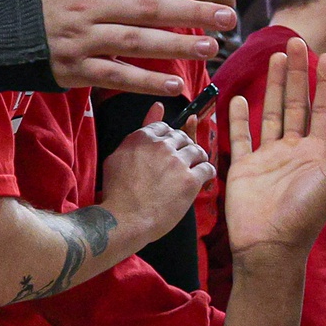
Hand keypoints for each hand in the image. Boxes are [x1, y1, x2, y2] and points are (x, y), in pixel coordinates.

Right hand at [43, 0, 239, 95]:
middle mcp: (87, 4)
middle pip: (146, 6)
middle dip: (190, 12)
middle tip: (227, 16)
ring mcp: (81, 38)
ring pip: (135, 42)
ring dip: (176, 47)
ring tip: (211, 48)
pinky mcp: (75, 68)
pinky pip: (116, 77)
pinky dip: (146, 82)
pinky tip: (175, 86)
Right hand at [100, 102, 215, 240]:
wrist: (125, 219)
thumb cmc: (117, 192)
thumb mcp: (118, 156)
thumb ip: (140, 131)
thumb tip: (158, 107)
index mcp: (142, 137)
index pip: (165, 127)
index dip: (169, 139)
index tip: (169, 150)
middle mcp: (161, 145)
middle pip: (182, 138)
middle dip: (184, 148)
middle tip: (181, 163)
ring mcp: (177, 162)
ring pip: (198, 150)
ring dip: (197, 159)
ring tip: (194, 169)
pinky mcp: (190, 180)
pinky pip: (207, 168)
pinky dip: (207, 173)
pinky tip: (202, 179)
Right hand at [225, 38, 325, 264]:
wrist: (270, 245)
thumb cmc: (306, 215)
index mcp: (319, 153)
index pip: (323, 110)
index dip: (325, 83)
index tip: (325, 57)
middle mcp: (295, 151)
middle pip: (297, 105)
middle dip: (298, 75)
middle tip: (296, 43)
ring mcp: (269, 158)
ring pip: (272, 113)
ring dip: (273, 87)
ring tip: (275, 58)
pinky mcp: (244, 167)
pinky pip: (241, 138)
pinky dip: (239, 118)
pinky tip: (239, 97)